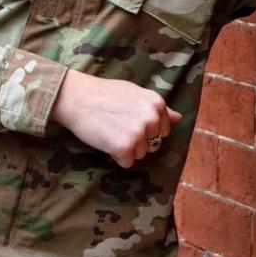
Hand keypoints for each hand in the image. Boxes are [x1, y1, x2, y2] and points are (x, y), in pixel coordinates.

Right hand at [51, 69, 182, 168]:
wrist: (76, 97)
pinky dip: (116, 156)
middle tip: (116, 125)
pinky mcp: (125, 147)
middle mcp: (152, 118)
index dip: (145, 130)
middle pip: (153, 145)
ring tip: (110, 130)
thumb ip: (158, 108)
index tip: (128, 121)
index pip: (163, 130)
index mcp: (157, 103)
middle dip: (136, 140)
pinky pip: (127, 163)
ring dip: (126, 149)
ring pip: (140, 155)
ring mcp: (139, 133)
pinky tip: (106, 140)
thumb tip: (179, 118)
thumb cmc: (103, 93)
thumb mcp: (135, 94)